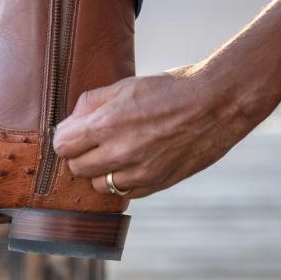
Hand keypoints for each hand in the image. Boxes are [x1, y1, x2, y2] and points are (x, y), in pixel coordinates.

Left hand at [52, 65, 259, 197]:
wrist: (218, 103)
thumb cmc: (169, 89)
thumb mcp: (124, 85)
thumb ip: (90, 104)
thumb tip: (69, 123)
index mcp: (108, 124)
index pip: (62, 146)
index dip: (66, 138)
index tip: (75, 133)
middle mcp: (121, 152)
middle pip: (76, 168)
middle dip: (81, 155)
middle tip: (95, 142)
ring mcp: (140, 172)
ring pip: (99, 185)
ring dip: (101, 172)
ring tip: (116, 154)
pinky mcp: (158, 184)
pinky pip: (125, 194)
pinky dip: (123, 182)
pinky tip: (134, 164)